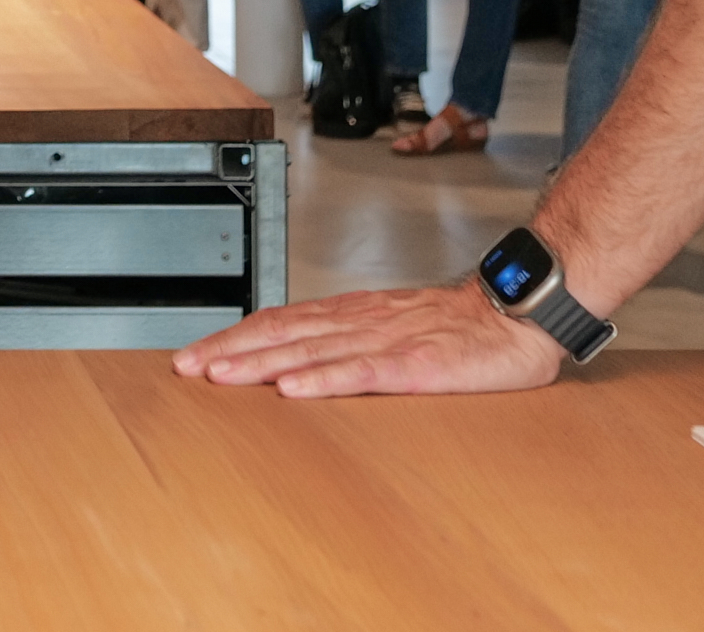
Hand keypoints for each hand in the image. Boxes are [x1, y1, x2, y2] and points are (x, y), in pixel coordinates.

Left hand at [176, 278, 565, 397]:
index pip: (280, 322)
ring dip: (262, 364)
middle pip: (283, 333)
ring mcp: (387, 341)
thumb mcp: (393, 328)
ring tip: (222, 378)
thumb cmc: (458, 328)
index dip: (234, 338)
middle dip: (230, 351)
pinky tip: (294, 390)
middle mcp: (360, 321)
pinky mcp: (416, 365)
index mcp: (352, 313)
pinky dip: (324, 380)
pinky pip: (363, 372)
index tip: (195, 356)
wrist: (517, 314)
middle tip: (186, 369)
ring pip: (312, 350)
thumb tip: (297, 363)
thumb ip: (348, 343)